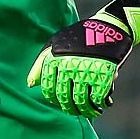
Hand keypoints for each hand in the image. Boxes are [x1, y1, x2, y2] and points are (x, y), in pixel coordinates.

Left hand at [26, 0, 139, 118]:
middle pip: (65, 97)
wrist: (109, 27)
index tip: (61, 102)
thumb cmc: (79, 36)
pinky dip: (102, 103)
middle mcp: (69, 66)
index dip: (55, 99)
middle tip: (76, 110)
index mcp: (55, 59)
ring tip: (93, 111)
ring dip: (87, 110)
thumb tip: (30, 84)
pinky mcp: (104, 73)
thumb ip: (41, 63)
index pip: (49, 89)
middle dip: (70, 108)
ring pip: (82, 100)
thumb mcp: (55, 44)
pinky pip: (99, 96)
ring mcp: (86, 69)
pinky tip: (104, 104)